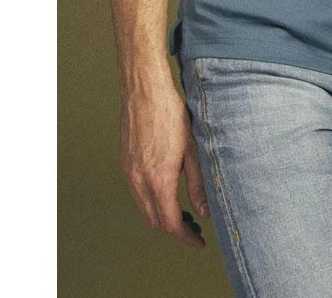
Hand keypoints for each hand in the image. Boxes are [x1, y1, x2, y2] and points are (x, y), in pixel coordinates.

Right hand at [120, 82, 209, 248]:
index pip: (170, 223)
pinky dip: (151, 201)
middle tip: (194, 228)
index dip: (186, 236)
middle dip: (174, 229)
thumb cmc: (171, 113)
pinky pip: (137, 193)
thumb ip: (199, 183)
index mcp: (158, 180)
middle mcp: (139, 181)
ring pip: (144, 208)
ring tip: (183, 212)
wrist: (145, 90)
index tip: (198, 241)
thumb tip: (206, 211)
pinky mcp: (125, 163)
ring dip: (162, 216)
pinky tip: (166, 191)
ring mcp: (129, 172)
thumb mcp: (194, 148)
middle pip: (154, 221)